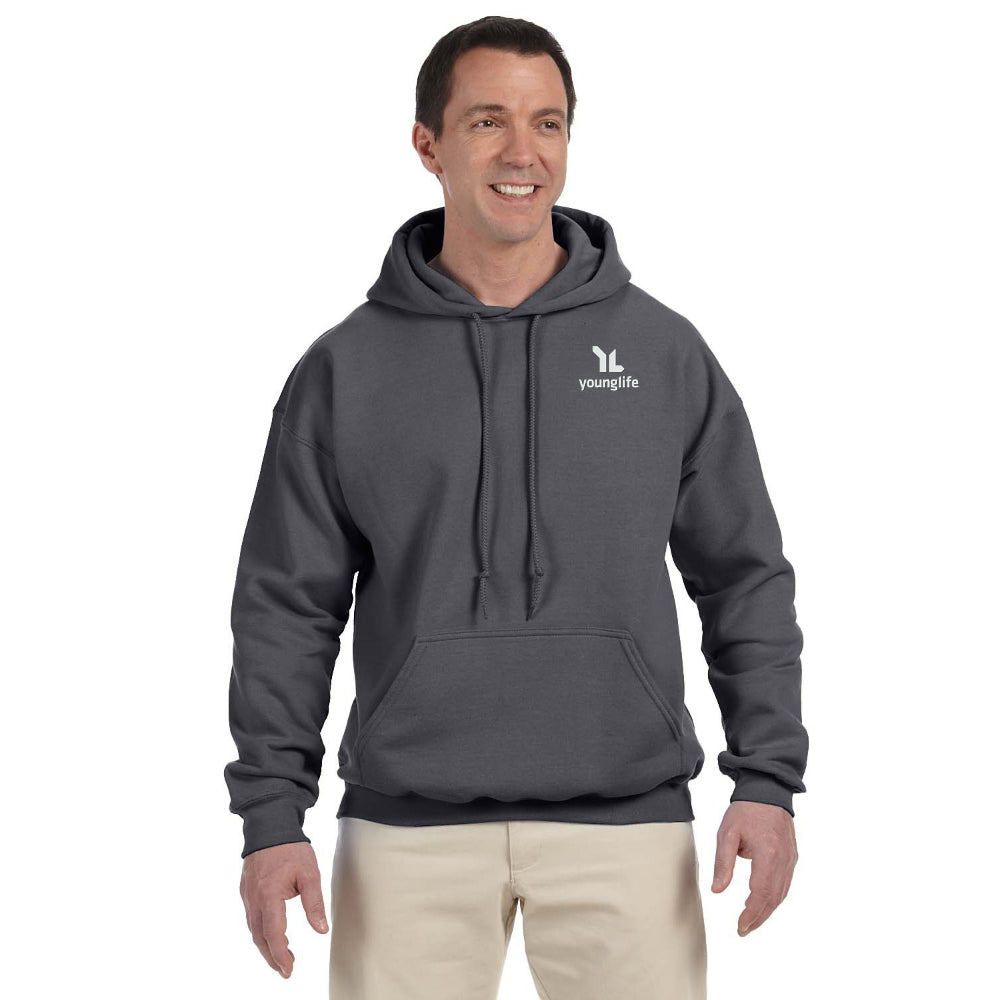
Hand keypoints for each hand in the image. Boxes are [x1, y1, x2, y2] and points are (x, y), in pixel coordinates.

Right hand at [240, 842, 328, 977]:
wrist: (270, 825)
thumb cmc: (291, 848)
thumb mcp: (309, 873)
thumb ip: (314, 903)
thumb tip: (321, 930)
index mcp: (269, 895)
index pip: (273, 934)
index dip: (281, 955)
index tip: (289, 970)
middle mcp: (254, 898)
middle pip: (259, 937)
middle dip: (272, 957)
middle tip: (286, 970)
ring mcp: (247, 894)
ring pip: (253, 929)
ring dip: (266, 945)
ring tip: (281, 957)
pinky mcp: (246, 890)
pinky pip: (251, 917)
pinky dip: (261, 931)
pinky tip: (271, 934)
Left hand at [711, 801, 797, 935]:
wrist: (767, 790)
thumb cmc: (745, 811)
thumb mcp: (727, 834)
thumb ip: (723, 863)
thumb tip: (717, 890)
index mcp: (768, 854)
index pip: (760, 893)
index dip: (751, 914)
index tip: (739, 927)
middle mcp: (784, 860)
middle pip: (773, 898)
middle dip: (759, 917)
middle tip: (743, 930)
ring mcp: (791, 859)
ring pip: (781, 894)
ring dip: (767, 910)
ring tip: (751, 921)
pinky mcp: (792, 856)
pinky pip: (785, 884)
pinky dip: (775, 897)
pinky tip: (763, 903)